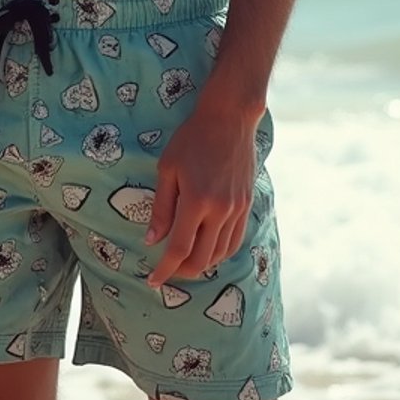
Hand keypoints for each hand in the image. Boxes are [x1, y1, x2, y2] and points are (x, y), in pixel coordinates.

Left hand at [144, 98, 258, 287]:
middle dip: (182, 272)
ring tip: (185, 263)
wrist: (229, 119)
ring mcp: (237, 209)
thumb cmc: (192, 139)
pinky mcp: (247, 205)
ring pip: (220, 254)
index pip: (179, 249)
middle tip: (168, 272)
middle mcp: (220, 210)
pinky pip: (235, 240)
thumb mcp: (167, 168)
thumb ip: (162, 207)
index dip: (165, 269)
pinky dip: (220, 252)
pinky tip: (208, 250)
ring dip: (202, 265)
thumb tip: (152, 240)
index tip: (153, 281)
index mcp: (196, 201)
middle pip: (202, 259)